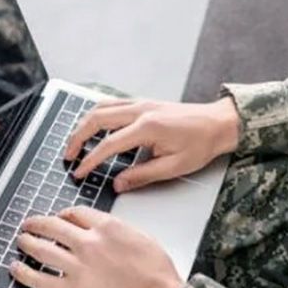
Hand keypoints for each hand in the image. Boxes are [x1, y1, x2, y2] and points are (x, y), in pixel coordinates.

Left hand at [11, 207, 182, 287]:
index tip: (59, 217)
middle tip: (30, 224)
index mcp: (108, 227)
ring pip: (43, 249)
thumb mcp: (141, 239)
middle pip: (54, 226)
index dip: (63, 214)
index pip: (76, 213)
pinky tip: (17, 269)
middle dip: (38, 223)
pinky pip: (41, 280)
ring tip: (22, 241)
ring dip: (28, 243)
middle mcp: (90, 242)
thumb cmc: (157, 274)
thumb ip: (118, 233)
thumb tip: (106, 233)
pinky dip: (24, 274)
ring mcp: (79, 266)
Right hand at [65, 97, 238, 191]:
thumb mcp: (174, 167)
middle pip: (97, 119)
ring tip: (75, 142)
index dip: (90, 160)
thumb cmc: (201, 144)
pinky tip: (94, 126)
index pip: (108, 144)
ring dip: (84, 124)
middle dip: (77, 137)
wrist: (218, 123)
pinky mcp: (144, 103)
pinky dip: (98, 114)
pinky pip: (113, 104)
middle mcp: (140, 110)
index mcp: (147, 127)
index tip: (79, 171)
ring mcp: (141, 103)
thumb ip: (142, 176)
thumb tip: (118, 184)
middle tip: (68, 156)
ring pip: (102, 107)